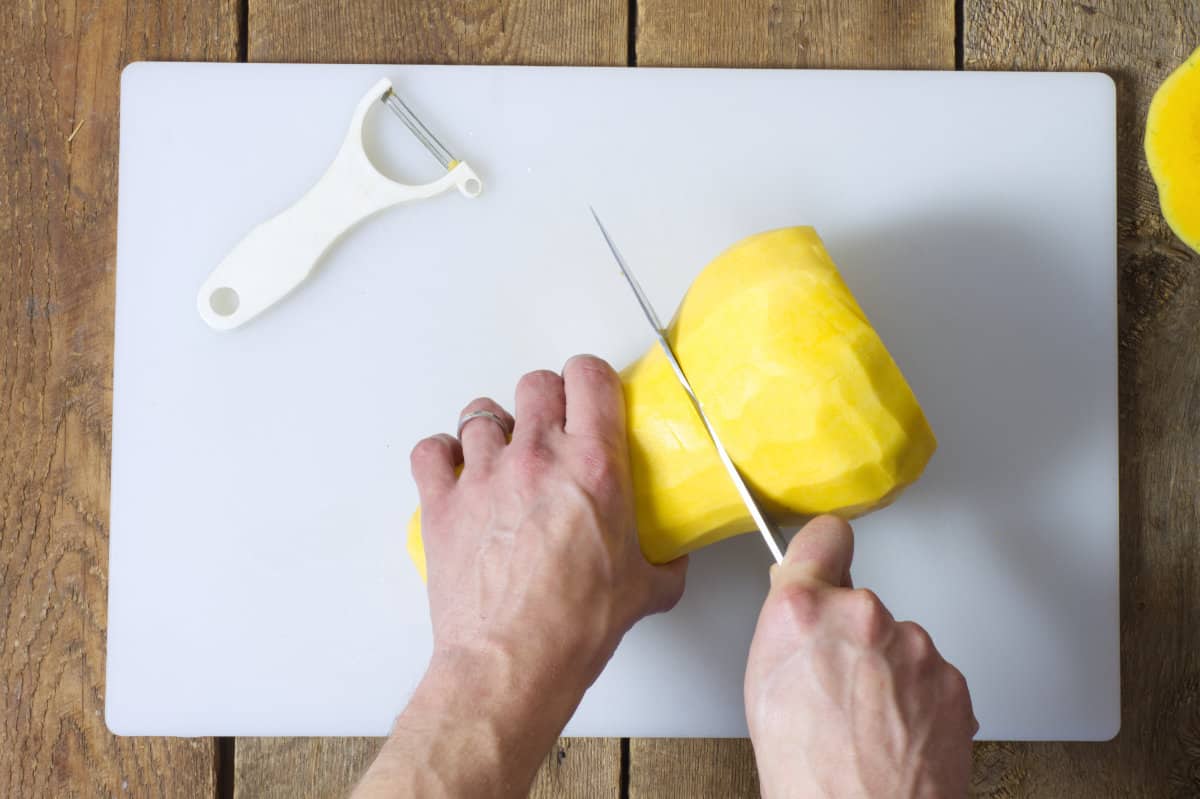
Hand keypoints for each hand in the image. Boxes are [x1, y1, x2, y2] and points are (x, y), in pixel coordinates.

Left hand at [416, 353, 687, 697]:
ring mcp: (484, 477)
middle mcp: (537, 458)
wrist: (512, 662)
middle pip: (536, 383)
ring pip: (481, 411)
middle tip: (553, 426)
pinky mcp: (443, 503)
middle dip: (547, 398)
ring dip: (495, 427)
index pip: (589, 376)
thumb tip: (672, 560)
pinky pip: (431, 451)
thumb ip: (665, 564)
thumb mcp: (643, 591)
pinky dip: (441, 455)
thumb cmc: (573, 627)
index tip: (592, 393)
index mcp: (593, 466)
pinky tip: (455, 470)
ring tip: (504, 452)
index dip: (590, 377)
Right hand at [745, 516, 976, 798]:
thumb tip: (799, 603)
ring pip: (899, 642)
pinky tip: (895, 734)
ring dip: (888, 670)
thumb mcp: (762, 686)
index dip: (824, 551)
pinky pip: (930, 675)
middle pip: (861, 603)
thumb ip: (787, 628)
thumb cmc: (807, 775)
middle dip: (853, 634)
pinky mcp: (952, 678)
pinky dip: (917, 699)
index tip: (827, 556)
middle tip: (837, 684)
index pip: (824, 536)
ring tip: (866, 722)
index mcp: (802, 611)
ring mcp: (914, 646)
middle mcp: (862, 616)